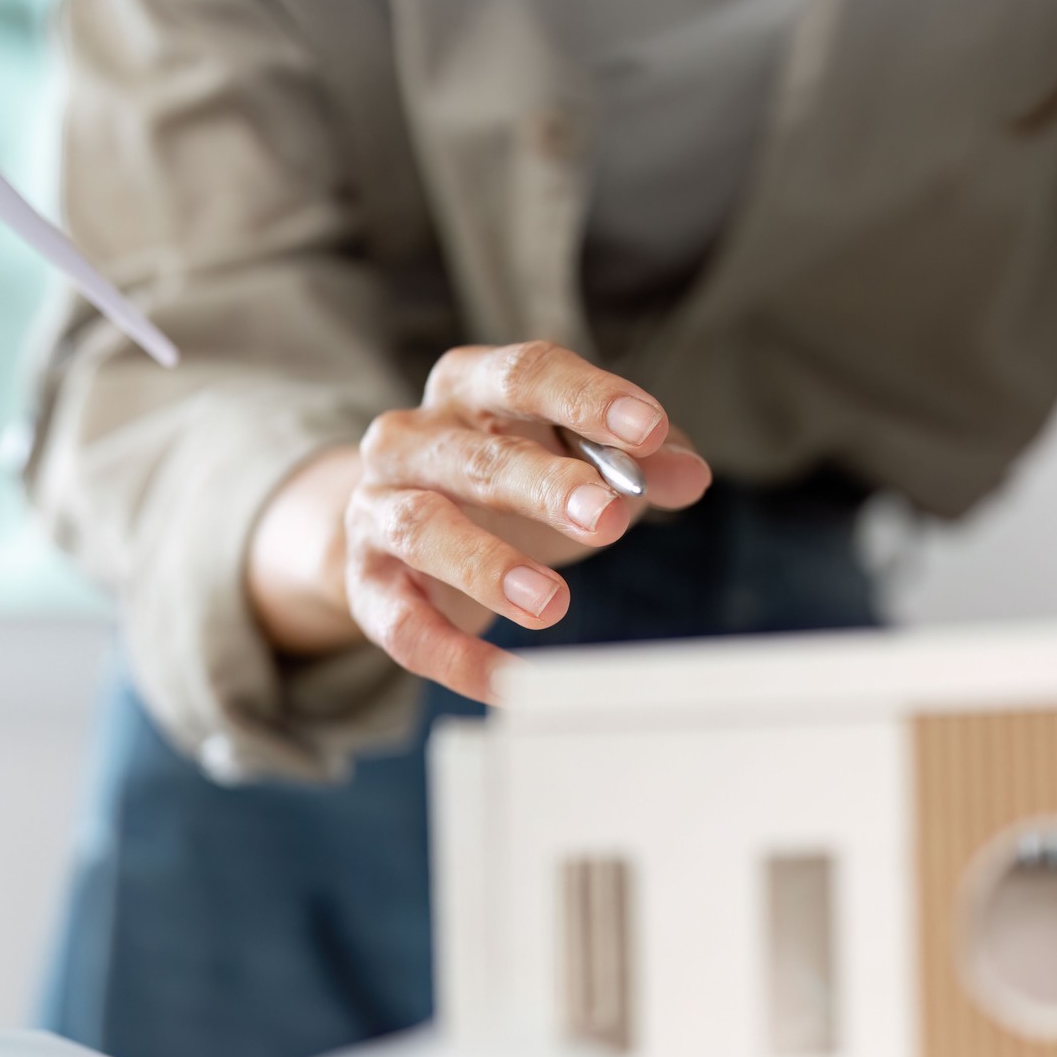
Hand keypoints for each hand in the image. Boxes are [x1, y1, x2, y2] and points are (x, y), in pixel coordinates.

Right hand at [248, 342, 711, 701]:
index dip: (588, 399)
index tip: (649, 429)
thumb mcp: (577, 461)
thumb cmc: (505, 484)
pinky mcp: (367, 583)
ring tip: (551, 604)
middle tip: (606, 519)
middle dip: (545, 487)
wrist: (396, 532)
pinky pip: (403, 623)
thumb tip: (689, 475)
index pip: (527, 374)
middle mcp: (412, 437)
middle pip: (478, 456)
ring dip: (486, 567)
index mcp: (471, 386)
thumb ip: (639, 463)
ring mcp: (378, 508)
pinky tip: (506, 682)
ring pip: (422, 528)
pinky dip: (453, 656)